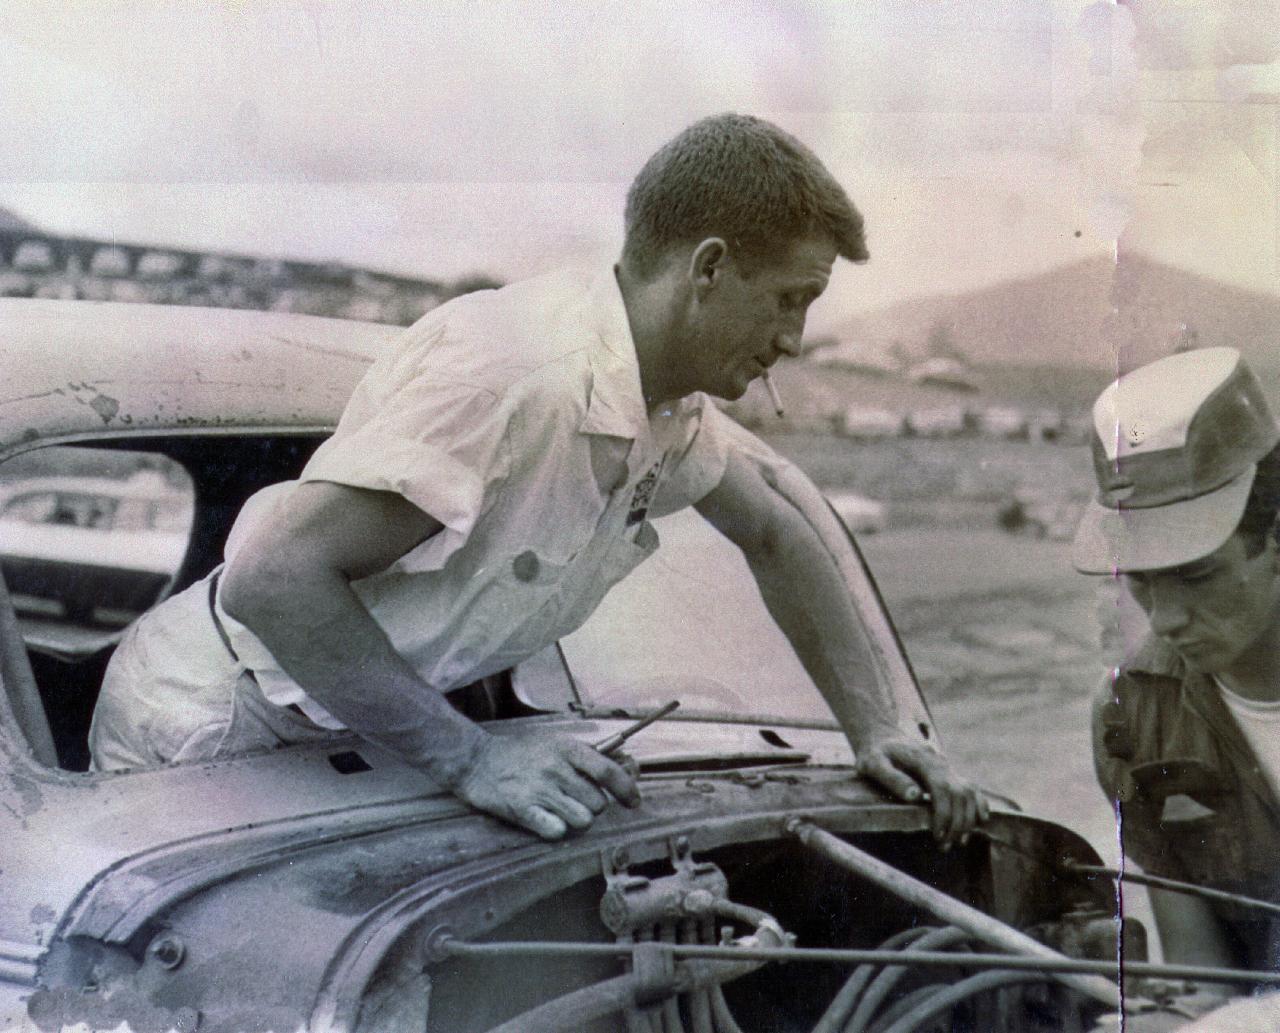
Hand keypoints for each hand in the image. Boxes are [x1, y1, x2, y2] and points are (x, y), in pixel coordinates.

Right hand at [451, 730, 640, 839]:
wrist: (474, 760)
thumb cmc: (518, 752)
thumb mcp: (553, 743)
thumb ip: (585, 755)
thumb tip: (622, 764)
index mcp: (566, 749)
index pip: (608, 770)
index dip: (627, 788)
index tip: (634, 801)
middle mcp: (556, 769)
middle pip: (598, 803)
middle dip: (593, 806)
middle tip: (577, 801)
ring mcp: (539, 790)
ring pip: (582, 820)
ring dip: (577, 820)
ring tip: (561, 811)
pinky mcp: (523, 810)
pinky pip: (557, 831)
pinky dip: (556, 830)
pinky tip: (546, 819)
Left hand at [855, 736, 988, 847]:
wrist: (883, 737)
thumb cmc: (875, 753)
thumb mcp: (873, 763)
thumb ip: (892, 778)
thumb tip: (915, 796)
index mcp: (922, 759)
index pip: (942, 788)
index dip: (944, 814)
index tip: (938, 835)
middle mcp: (940, 762)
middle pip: (959, 793)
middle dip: (957, 823)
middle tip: (945, 846)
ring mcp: (947, 767)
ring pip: (969, 792)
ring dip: (968, 818)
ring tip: (959, 841)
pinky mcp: (949, 773)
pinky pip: (971, 787)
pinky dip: (980, 803)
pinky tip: (981, 820)